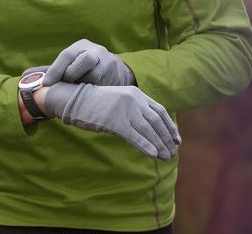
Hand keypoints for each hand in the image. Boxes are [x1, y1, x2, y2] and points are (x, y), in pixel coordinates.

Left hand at [41, 39, 134, 85]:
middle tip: (66, 84)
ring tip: (77, 88)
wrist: (114, 68)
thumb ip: (51, 69)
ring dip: (83, 84)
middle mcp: (96, 51)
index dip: (55, 70)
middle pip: (86, 60)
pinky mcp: (116, 75)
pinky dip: (93, 90)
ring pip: (94, 74)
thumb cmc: (83, 66)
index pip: (66, 55)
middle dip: (73, 74)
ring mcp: (108, 62)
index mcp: (80, 46)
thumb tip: (25, 75)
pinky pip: (102, 85)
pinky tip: (88, 92)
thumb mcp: (70, 62)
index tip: (46, 84)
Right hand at [42, 82, 181, 159]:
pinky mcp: (115, 121)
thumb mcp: (119, 100)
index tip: (176, 140)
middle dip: (167, 139)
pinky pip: (135, 136)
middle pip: (157, 122)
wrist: (74, 98)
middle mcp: (133, 100)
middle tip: (172, 152)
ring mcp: (124, 110)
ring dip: (160, 145)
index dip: (170, 127)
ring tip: (166, 157)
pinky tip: (153, 154)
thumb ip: (134, 109)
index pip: (160, 111)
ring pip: (148, 130)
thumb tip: (150, 128)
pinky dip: (146, 146)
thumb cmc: (95, 102)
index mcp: (136, 93)